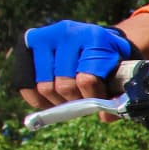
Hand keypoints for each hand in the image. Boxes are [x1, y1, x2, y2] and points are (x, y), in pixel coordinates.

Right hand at [17, 21, 137, 108]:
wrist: (95, 36)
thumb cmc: (110, 58)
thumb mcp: (123, 71)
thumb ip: (119, 94)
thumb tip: (105, 117)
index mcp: (95, 38)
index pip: (87, 80)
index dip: (93, 98)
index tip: (100, 102)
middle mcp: (68, 32)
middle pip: (64, 86)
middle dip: (75, 101)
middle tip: (82, 101)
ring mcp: (45, 35)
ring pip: (44, 87)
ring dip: (57, 102)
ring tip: (69, 99)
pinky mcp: (28, 42)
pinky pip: (25, 83)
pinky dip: (37, 99)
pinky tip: (50, 100)